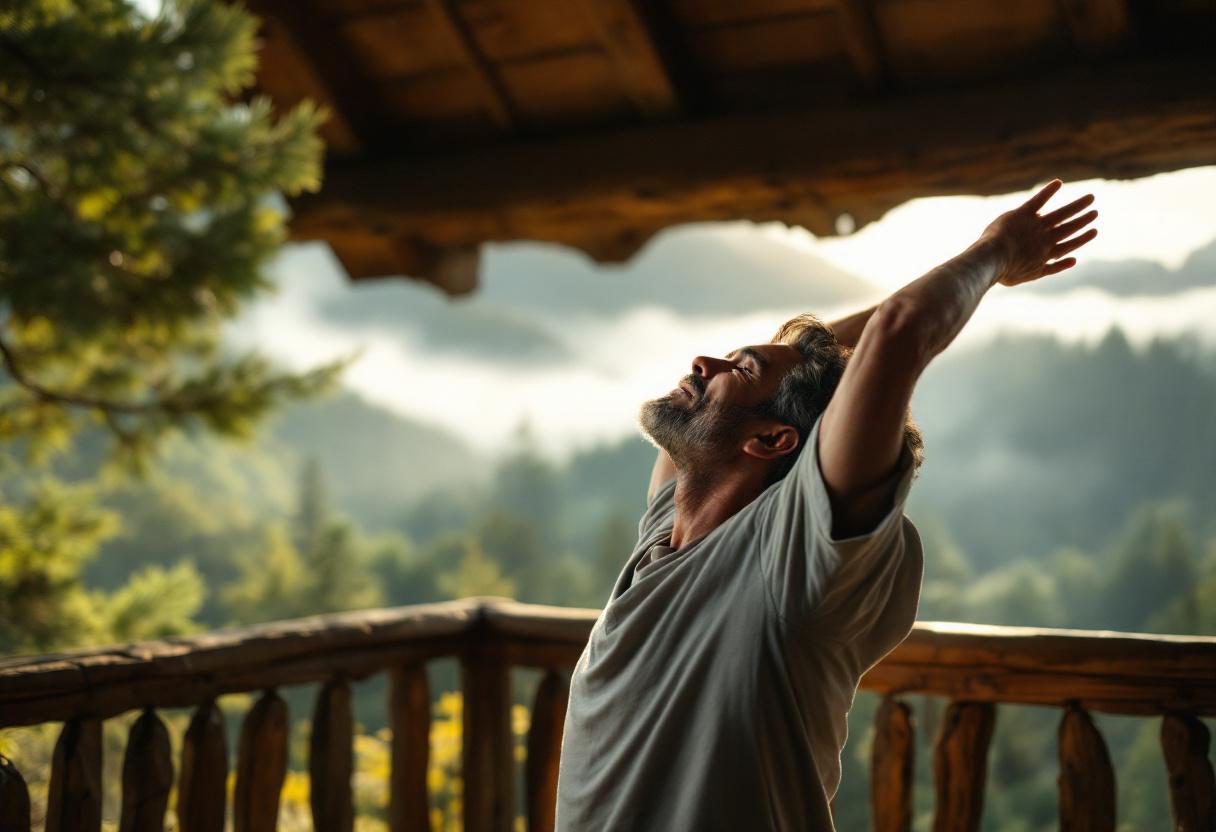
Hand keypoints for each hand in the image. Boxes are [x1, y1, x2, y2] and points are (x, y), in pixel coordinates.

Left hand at [978, 179, 1097, 286]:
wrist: (993, 259)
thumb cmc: (1001, 271)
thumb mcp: (1024, 276)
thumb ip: (1042, 269)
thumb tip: (1064, 262)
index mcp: (1044, 255)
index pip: (1066, 246)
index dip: (1080, 239)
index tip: (1093, 232)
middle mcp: (1044, 240)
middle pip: (1068, 229)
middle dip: (1083, 220)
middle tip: (1095, 212)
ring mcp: (1035, 226)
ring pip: (1061, 214)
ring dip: (1076, 207)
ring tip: (1090, 199)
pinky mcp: (1023, 214)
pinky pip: (1038, 200)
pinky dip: (1049, 191)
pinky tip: (1058, 183)